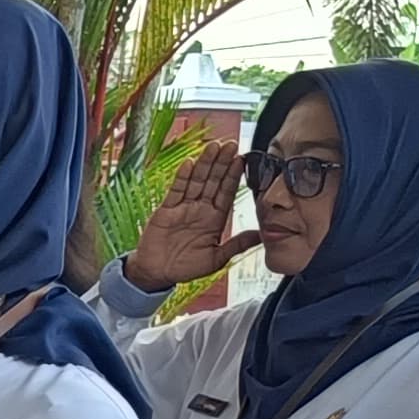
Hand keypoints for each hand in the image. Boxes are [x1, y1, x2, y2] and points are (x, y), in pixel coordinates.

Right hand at [125, 142, 260, 288]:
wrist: (157, 274)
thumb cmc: (186, 267)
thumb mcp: (216, 259)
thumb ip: (237, 245)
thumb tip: (260, 235)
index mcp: (214, 219)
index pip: (226, 192)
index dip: (233, 176)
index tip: (242, 159)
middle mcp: (200, 209)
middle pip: (213, 181)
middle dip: (222, 162)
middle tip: (231, 144)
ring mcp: (183, 208)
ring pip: (196, 181)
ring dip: (205, 164)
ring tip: (213, 146)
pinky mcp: (166, 210)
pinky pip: (176, 191)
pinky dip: (182, 178)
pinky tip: (190, 164)